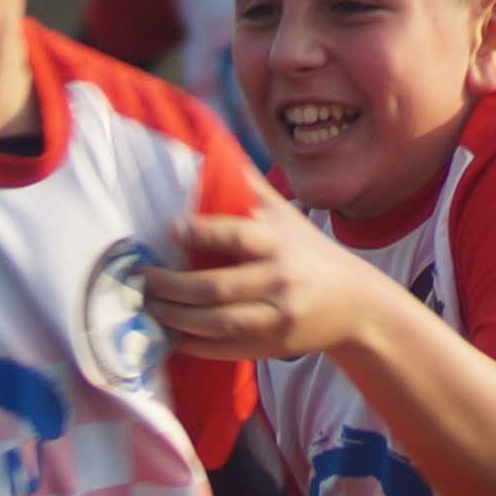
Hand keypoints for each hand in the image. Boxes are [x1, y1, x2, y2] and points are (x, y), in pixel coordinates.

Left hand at [146, 207, 404, 362]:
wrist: (355, 305)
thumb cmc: (309, 253)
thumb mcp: (286, 216)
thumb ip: (250, 186)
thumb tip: (214, 147)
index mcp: (278, 243)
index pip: (236, 236)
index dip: (202, 233)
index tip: (171, 228)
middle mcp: (278, 279)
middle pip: (215, 287)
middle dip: (170, 286)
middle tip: (140, 279)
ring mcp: (276, 316)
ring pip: (215, 322)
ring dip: (174, 317)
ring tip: (147, 306)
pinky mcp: (272, 345)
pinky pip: (224, 349)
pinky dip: (193, 345)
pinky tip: (169, 336)